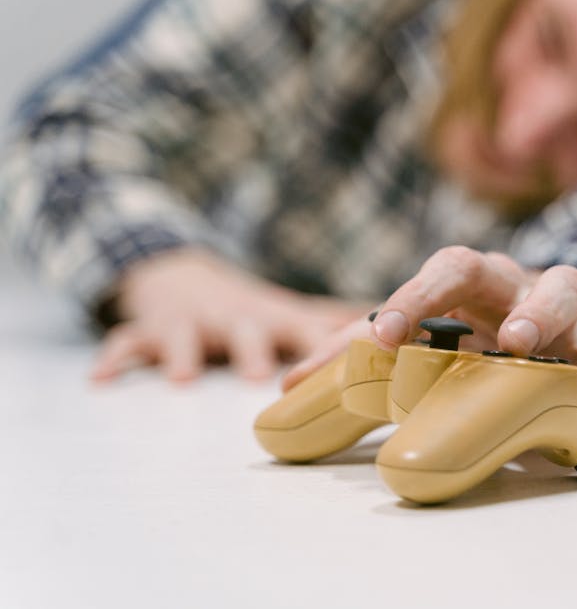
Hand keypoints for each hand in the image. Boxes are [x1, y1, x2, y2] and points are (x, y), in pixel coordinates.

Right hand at [91, 249, 373, 382]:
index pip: (309, 332)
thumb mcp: (290, 311)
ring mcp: (192, 323)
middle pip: (250, 331)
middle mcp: (238, 319)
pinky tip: (102, 378)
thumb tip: (394, 335)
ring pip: (188, 336)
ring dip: (187, 353)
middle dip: (256, 349)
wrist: (179, 277)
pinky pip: (129, 342)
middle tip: (262, 375)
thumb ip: (336, 327)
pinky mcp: (150, 330)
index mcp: (277, 320)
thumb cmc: (248, 307)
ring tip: (187, 379)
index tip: (354, 361)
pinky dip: (115, 357)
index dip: (330, 346)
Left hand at [284, 246, 576, 463]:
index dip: (421, 291)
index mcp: (487, 286)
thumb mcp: (416, 346)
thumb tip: (285, 384)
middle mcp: (545, 304)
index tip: (386, 334)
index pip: (455, 266)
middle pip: (559, 281)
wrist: (531, 351)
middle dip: (541, 309)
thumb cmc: (466, 341)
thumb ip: (356, 360)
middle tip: (519, 342)